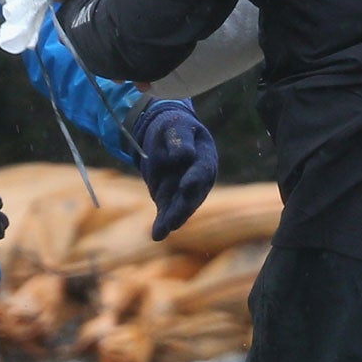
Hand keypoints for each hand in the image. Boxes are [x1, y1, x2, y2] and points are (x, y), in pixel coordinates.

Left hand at [136, 100, 217, 239]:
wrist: (164, 136)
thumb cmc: (173, 127)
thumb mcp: (175, 127)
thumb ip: (180, 140)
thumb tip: (184, 155)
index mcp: (204, 157)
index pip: (202, 169)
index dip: (195, 178)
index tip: (186, 186)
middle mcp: (199, 178)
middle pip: (193, 195)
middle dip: (183, 208)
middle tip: (173, 220)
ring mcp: (185, 191)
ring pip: (180, 208)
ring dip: (172, 220)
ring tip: (162, 231)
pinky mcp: (171, 198)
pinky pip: (167, 212)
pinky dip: (162, 223)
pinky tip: (157, 235)